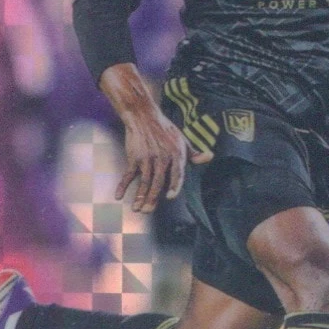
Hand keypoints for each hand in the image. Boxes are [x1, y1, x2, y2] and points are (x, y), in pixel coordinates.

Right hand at [98, 63, 213, 212]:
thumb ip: (194, 154)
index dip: (174, 185)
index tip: (170, 197)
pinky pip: (128, 174)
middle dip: (152, 198)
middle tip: (148, 211)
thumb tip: (210, 157)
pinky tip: (118, 196)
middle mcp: (162, 158)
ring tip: (136, 209)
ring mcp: (147, 158)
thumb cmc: (166, 130)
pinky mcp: (134, 157)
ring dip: (139, 196)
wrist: (144, 116)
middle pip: (158, 181)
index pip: (177, 174)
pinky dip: (123, 185)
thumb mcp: (182, 141)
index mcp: (176, 155)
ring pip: (144, 180)